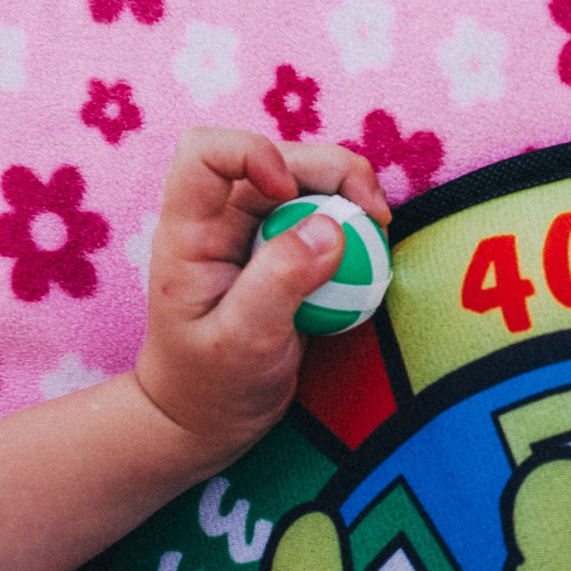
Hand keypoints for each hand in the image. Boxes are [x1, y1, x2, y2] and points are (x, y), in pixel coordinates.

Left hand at [131, 129, 390, 464]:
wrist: (206, 418)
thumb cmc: (209, 385)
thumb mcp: (242, 342)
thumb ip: (280, 283)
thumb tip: (332, 228)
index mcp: (190, 231)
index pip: (206, 154)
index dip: (253, 152)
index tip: (291, 195)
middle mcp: (221, 219)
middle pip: (280, 156)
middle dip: (334, 171)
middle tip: (377, 217)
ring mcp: (256, 231)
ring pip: (309, 181)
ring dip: (351, 194)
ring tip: (380, 234)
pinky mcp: (286, 249)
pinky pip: (326, 215)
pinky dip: (356, 224)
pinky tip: (374, 255)